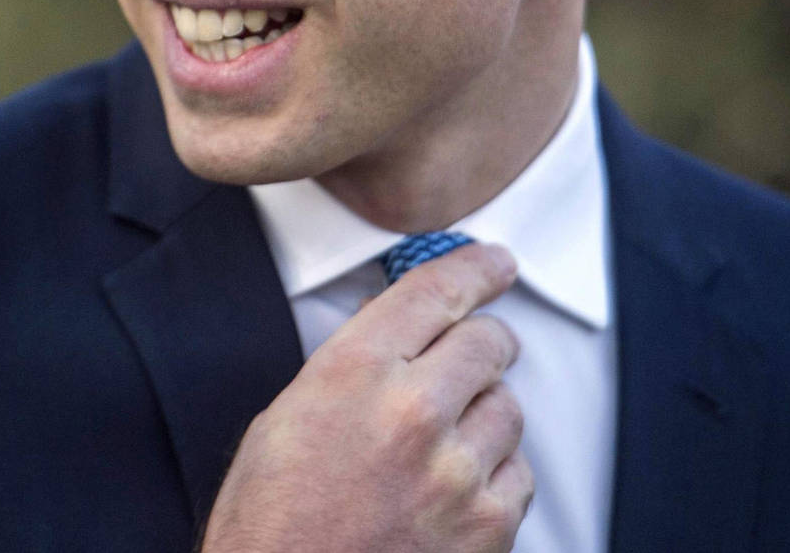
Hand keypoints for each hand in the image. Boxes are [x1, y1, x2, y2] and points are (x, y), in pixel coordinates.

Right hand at [201, 242, 531, 552]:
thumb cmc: (272, 521)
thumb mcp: (287, 418)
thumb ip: (354, 365)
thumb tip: (408, 327)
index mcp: (353, 372)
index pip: (435, 290)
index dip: (475, 269)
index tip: (496, 264)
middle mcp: (411, 411)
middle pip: (489, 341)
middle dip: (481, 346)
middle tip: (468, 362)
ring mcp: (455, 472)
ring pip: (509, 406)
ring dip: (483, 416)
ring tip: (437, 450)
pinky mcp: (487, 525)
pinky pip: (518, 472)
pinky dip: (494, 476)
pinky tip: (450, 495)